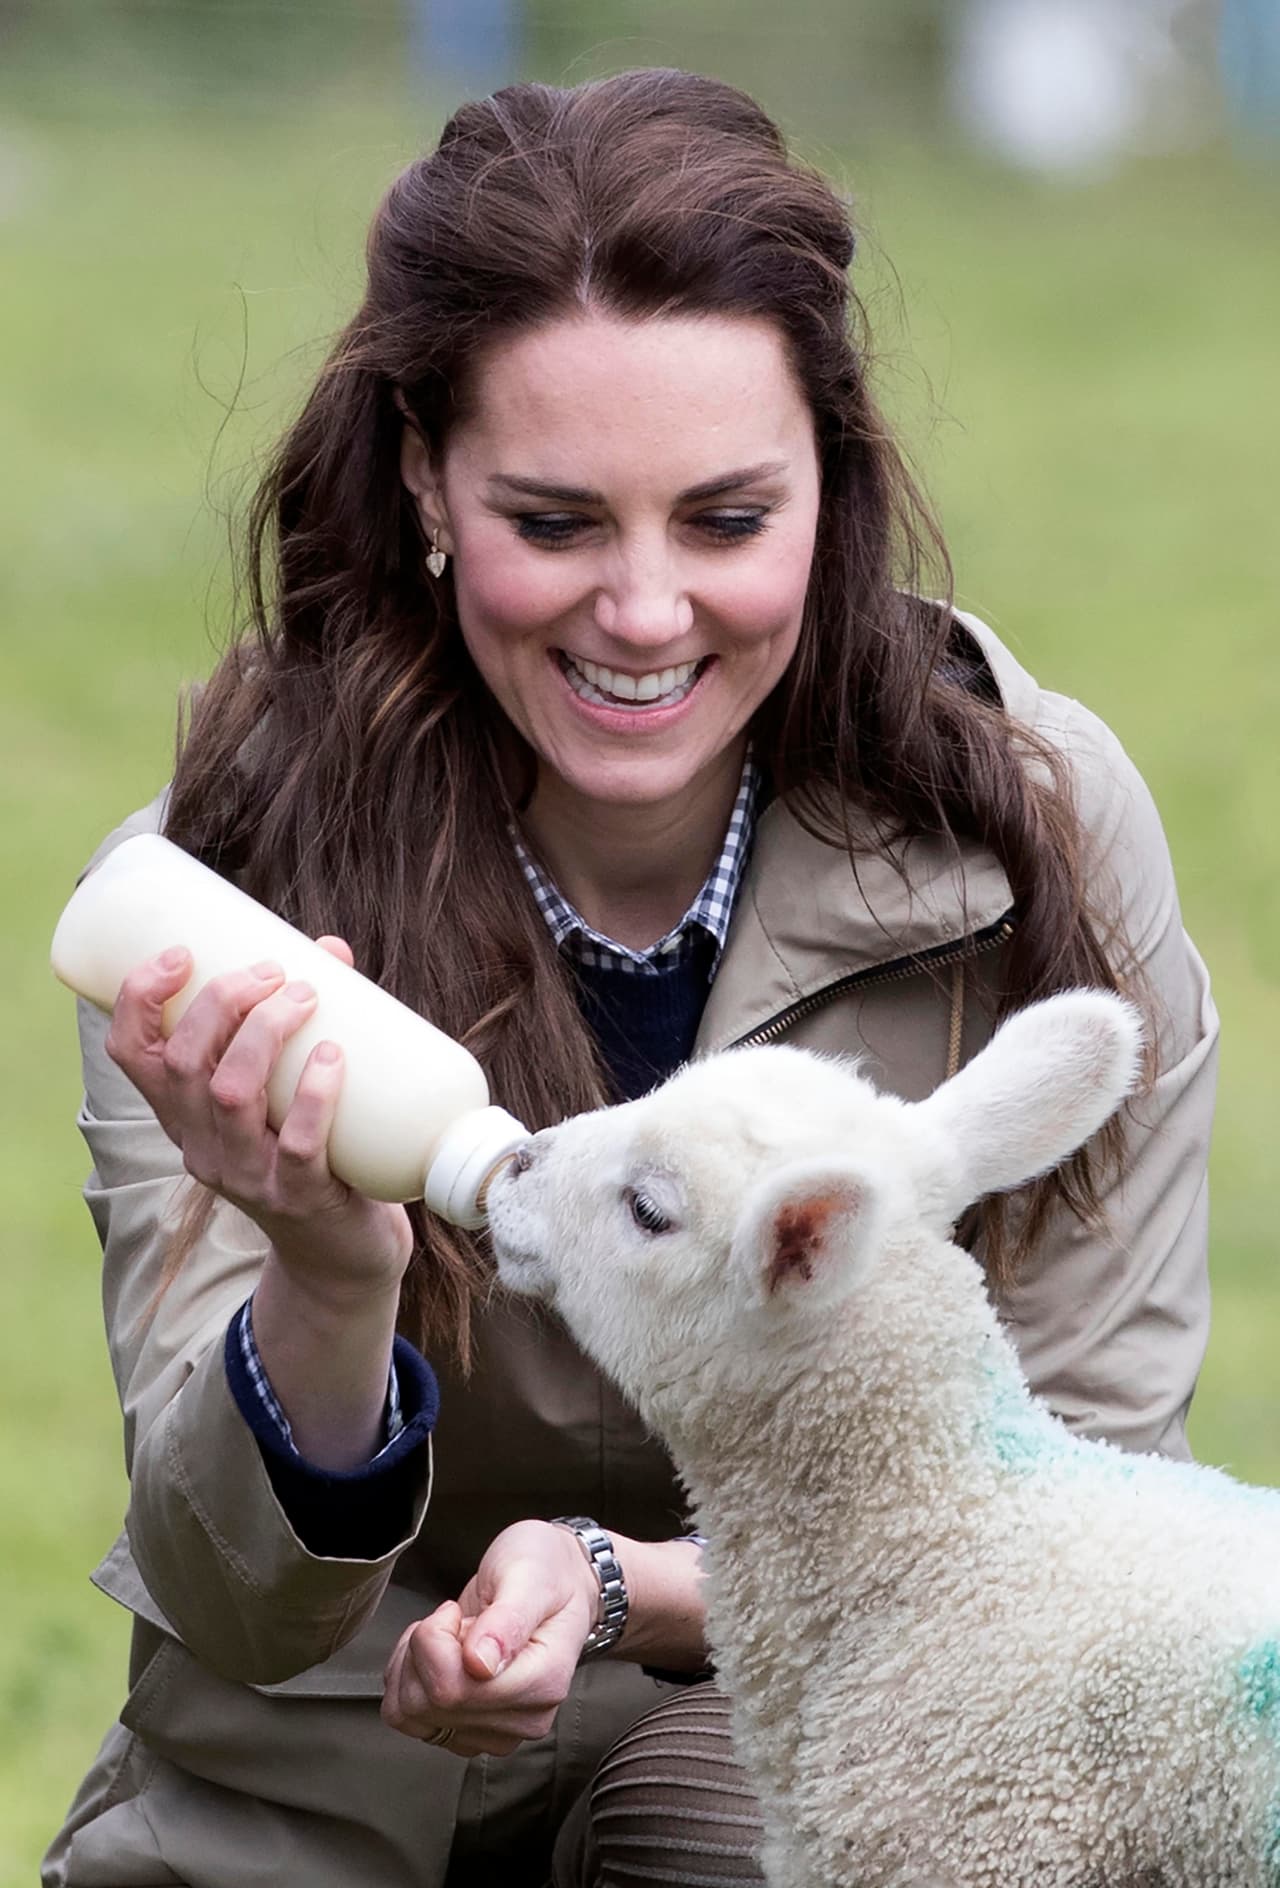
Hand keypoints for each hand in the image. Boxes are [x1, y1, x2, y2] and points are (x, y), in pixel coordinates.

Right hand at [106, 940, 412, 1300]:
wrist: (340, 1255)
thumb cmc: (312, 1152)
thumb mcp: (282, 1091)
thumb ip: (301, 1022)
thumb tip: (331, 950)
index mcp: (183, 1114)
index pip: (132, 1054)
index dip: (141, 998)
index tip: (180, 953)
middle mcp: (200, 1145)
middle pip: (184, 1063)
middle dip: (222, 1002)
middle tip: (274, 971)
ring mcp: (246, 1175)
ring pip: (232, 1095)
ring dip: (265, 1034)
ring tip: (305, 995)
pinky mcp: (297, 1197)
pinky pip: (298, 1142)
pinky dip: (314, 1093)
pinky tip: (332, 1057)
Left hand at [381, 1520, 598, 1755]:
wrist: (556, 1578)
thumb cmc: (546, 1571)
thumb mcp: (529, 1576)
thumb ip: (507, 1619)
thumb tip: (480, 1666)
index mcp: (543, 1683)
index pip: (454, 1689)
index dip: (436, 1642)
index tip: (455, 1612)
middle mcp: (522, 1719)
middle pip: (428, 1703)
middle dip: (425, 1648)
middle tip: (457, 1620)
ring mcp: (494, 1731)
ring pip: (411, 1713)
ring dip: (414, 1663)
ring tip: (451, 1635)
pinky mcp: (469, 1732)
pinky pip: (408, 1717)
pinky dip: (408, 1678)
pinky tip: (438, 1654)